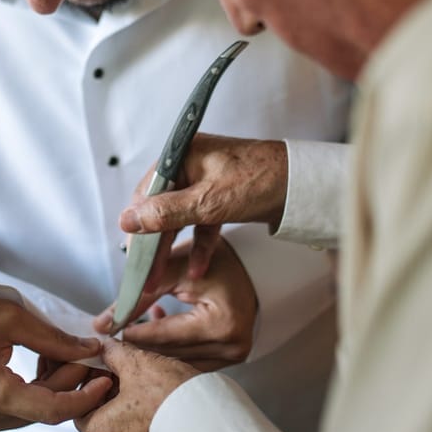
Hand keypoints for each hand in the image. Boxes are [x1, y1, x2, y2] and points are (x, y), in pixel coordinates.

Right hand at [0, 291, 110, 431]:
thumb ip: (53, 338)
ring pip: (30, 414)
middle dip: (70, 383)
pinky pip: (13, 413)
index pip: (52, 410)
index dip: (85, 397)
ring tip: (59, 354)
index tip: (106, 379)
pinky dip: (31, 393)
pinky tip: (39, 366)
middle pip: (43, 410)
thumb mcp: (8, 316)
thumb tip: (89, 349)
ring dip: (51, 388)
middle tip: (87, 354)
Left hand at [76, 338, 197, 431]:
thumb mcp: (138, 363)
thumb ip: (115, 352)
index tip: (106, 361)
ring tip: (144, 378)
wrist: (213, 427)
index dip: (91, 376)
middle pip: (100, 412)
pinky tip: (157, 396)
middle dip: (111, 387)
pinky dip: (142, 415)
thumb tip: (107, 346)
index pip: (79, 401)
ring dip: (128, 400)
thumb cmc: (171, 398)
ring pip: (120, 423)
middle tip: (125, 366)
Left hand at [94, 236, 257, 370]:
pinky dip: (172, 351)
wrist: (250, 263)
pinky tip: (155, 335)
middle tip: (111, 341)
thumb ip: (138, 296)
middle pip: (171, 353)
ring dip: (154, 352)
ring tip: (128, 338)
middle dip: (140, 346)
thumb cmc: (213, 259)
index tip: (106, 334)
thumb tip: (102, 324)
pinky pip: (192, 360)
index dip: (133, 334)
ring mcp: (235, 355)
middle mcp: (233, 345)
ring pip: (179, 360)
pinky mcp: (233, 357)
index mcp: (222, 323)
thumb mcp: (174, 269)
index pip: (165, 335)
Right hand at [120, 134, 287, 279]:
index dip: (138, 226)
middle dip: (154, 243)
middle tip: (145, 274)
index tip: (134, 256)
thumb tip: (127, 220)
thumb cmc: (260, 181)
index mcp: (182, 154)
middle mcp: (190, 164)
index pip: (146, 192)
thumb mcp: (207, 201)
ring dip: (174, 247)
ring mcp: (206, 181)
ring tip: (162, 277)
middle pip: (161, 207)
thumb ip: (166, 212)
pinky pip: (202, 222)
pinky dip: (199, 244)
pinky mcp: (222, 197)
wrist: (304, 184)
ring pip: (180, 218)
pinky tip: (197, 268)